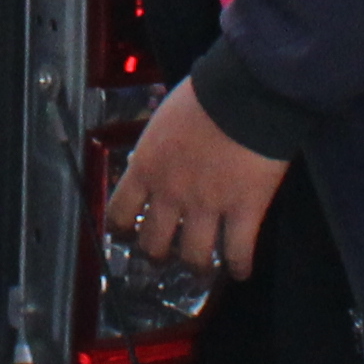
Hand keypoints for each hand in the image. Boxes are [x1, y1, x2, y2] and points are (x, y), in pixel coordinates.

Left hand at [102, 78, 291, 279]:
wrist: (245, 92)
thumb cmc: (204, 95)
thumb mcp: (163, 120)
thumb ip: (158, 149)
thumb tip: (160, 159)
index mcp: (147, 168)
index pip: (119, 212)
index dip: (121, 231)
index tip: (127, 236)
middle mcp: (171, 194)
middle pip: (153, 245)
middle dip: (157, 256)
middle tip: (165, 256)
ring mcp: (207, 206)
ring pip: (193, 257)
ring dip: (197, 267)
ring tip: (202, 269)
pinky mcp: (243, 211)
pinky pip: (238, 251)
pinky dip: (239, 266)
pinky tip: (240, 270)